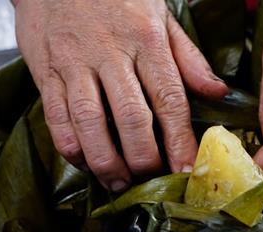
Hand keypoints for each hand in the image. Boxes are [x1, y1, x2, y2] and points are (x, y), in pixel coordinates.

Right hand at [13, 0, 227, 190]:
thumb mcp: (161, 15)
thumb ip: (188, 58)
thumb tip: (218, 93)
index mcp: (146, 39)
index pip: (168, 99)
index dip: (179, 141)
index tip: (186, 170)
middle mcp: (110, 53)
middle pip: (130, 118)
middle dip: (143, 159)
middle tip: (151, 181)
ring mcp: (73, 63)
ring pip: (89, 123)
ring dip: (106, 162)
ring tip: (119, 183)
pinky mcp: (44, 71)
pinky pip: (55, 117)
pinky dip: (70, 148)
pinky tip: (85, 163)